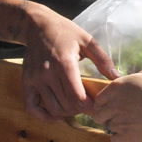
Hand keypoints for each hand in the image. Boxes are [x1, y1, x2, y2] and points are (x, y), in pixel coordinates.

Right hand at [22, 5, 119, 121]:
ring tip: (76, 109)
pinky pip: (31, 107)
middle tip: (89, 107)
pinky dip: (43, 116)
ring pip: (52, 108)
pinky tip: (56, 116)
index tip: (97, 108)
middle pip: (66, 104)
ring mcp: (35, 79)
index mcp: (65, 63)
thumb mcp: (87, 40)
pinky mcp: (26, 82)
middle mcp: (48, 73)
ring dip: (66, 113)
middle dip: (80, 110)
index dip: (89, 107)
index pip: (77, 96)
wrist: (38, 26)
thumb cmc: (65, 32)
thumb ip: (102, 59)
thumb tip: (116, 76)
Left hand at [92, 68, 141, 141]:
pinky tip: (129, 134)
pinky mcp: (124, 137)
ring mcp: (117, 122)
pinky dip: (120, 137)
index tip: (112, 104)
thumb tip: (139, 77)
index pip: (99, 98)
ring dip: (113, 127)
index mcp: (117, 87)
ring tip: (126, 125)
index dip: (104, 102)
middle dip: (105, 115)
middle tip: (116, 116)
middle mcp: (113, 105)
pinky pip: (114, 139)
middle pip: (97, 114)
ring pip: (106, 127)